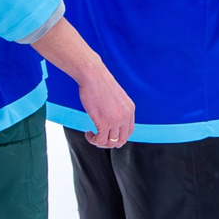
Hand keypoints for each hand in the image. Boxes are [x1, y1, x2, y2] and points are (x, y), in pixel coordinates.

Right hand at [31, 15, 134, 147]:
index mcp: (130, 109)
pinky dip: (93, 140)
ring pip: (111, 143)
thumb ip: (117, 108)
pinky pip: (100, 140)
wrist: (93, 76)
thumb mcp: (115, 97)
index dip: (118, 137)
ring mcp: (116, 121)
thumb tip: (110, 117)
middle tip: (99, 138)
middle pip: (122, 139)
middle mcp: (125, 116)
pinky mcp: (104, 123)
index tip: (108, 135)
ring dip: (100, 143)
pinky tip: (88, 133)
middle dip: (110, 142)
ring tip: (92, 135)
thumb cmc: (100, 83)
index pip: (129, 131)